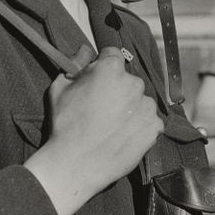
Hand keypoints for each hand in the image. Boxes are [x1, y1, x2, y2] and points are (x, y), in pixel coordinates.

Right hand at [24, 45, 162, 214]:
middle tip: (102, 107)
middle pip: (127, 79)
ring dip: (130, 108)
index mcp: (111, 68)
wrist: (74, 164)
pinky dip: (139, 126)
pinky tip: (123, 135)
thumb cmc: (64, 124)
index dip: (102, 67)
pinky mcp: (154, 127)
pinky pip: (150, 120)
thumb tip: (86, 50)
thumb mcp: (60, 87)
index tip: (96, 81)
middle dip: (117, 88)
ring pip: (140, 100)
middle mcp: (133, 83)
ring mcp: (146, 105)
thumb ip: (76, 63)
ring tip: (112, 125)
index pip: (111, 55)